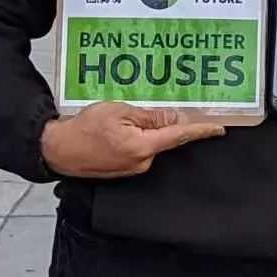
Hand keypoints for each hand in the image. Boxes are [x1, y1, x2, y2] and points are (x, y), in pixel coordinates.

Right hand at [40, 101, 226, 178]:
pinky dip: (135, 137)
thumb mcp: (119, 112)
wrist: (57, 150)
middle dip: (161, 121)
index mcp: (143, 147)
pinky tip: (119, 128)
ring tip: (122, 117)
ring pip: (150, 143)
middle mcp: (142, 162)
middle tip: (145, 107)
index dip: (200, 130)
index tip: (218, 128)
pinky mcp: (124, 169)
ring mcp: (132, 168)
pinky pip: (138, 150)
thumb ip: (150, 116)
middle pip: (164, 137)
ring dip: (144, 129)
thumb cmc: (84, 129)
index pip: (179, 136)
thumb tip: (174, 117)